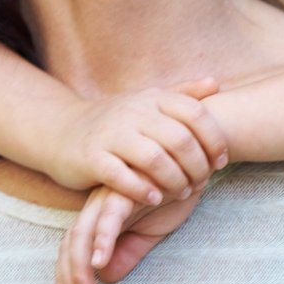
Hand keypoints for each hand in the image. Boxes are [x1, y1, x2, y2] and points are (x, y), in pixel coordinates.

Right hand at [54, 80, 226, 207]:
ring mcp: (111, 134)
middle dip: (197, 166)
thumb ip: (182, 94)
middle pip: (179, 140)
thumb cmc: (116, 122)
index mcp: (152, 98)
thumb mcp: (148, 101)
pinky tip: (155, 198)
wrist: (63, 131)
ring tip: (182, 193)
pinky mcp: (91, 157)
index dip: (215, 140)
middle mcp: (133, 112)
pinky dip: (143, 190)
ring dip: (175, 180)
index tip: (221, 162)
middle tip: (202, 183)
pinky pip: (122, 177)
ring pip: (154, 159)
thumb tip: (216, 84)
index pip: (196, 114)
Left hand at [55, 181, 208, 283]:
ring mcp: (109, 197)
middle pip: (72, 246)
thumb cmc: (174, 192)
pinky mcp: (126, 189)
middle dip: (69, 281)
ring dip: (80, 268)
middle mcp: (98, 207)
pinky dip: (103, 239)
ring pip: (83, 235)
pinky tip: (100, 263)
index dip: (70, 280)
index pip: (75, 251)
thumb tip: (107, 278)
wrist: (197, 160)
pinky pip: (110, 216)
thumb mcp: (151, 231)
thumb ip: (128, 252)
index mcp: (101, 218)